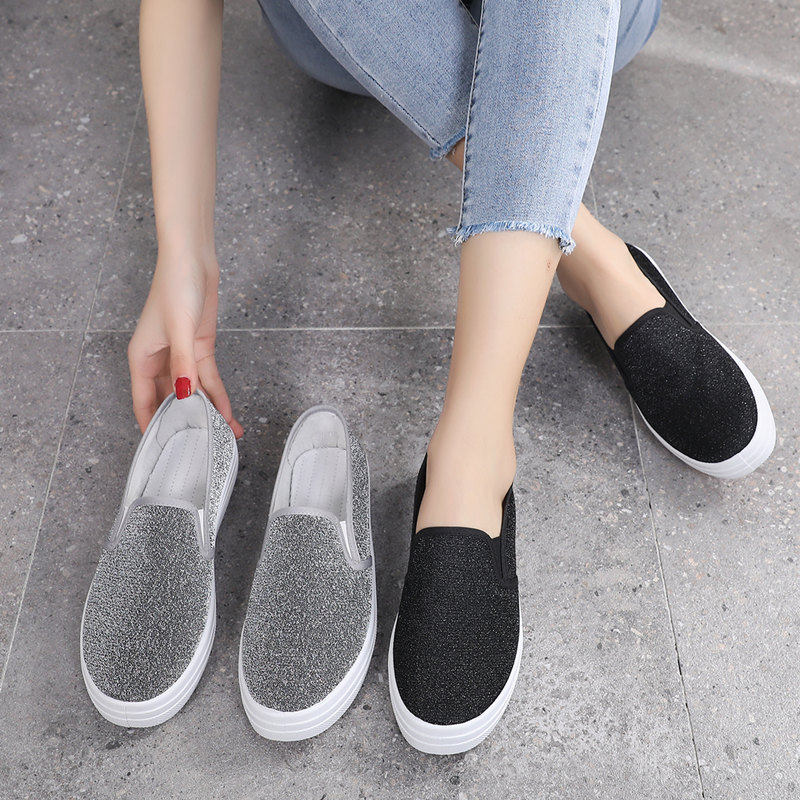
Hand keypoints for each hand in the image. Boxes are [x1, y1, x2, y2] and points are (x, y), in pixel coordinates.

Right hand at [127, 252, 243, 437]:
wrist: (194, 260)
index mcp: (142, 358)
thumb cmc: (175, 286)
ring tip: (225, 436)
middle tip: (202, 447)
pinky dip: (218, 396)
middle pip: (170, 402)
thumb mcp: (179, 327)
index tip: (164, 450)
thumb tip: (183, 394)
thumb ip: (182, 364)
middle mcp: (160, 362)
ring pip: (194, 393)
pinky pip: (208, 380)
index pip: (143, 402)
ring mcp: (181, 357)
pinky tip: (228, 414)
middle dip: (186, 424)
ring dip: (208, 413)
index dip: (152, 427)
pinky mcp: (200, 350)